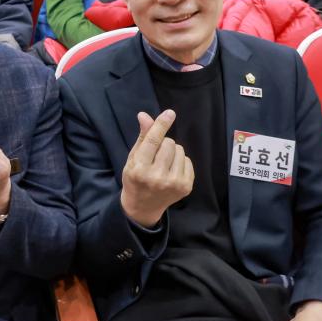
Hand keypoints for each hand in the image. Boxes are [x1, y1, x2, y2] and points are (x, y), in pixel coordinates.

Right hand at [119, 110, 194, 227]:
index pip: (153, 141)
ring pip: (180, 150)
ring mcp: (173, 184)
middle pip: (169, 143)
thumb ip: (142, 136)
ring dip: (172, 152)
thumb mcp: (133, 158)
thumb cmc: (135, 178)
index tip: (170, 113)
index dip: (161, 125)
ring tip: (163, 164)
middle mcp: (157, 177)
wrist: (143, 207)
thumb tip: (144, 115)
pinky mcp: (186, 187)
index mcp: (140, 169)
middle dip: (163, 144)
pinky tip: (171, 171)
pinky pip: (188, 160)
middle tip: (155, 156)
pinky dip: (180, 162)